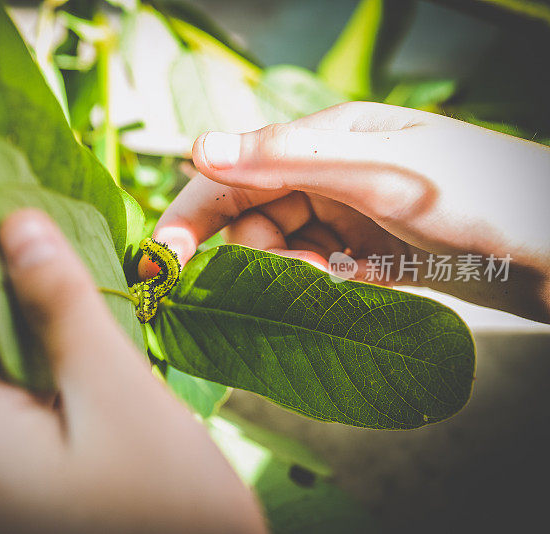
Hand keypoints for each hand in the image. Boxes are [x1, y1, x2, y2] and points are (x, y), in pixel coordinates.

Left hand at [0, 209, 266, 533]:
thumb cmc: (177, 509)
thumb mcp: (121, 395)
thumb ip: (63, 308)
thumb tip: (15, 225)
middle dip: (1, 291)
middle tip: (44, 232)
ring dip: (24, 332)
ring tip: (62, 278)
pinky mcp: (18, 496)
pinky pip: (14, 416)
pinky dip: (39, 375)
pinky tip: (72, 348)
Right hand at [142, 102, 549, 322]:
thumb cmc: (481, 193)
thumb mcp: (379, 169)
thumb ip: (287, 158)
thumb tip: (200, 147)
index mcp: (324, 139)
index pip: (235, 172)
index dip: (193, 211)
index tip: (163, 256)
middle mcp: (326, 176)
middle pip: (247, 217)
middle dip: (238, 254)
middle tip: (246, 285)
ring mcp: (343, 218)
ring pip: (274, 252)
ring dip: (276, 277)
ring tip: (310, 287)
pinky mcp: (360, 258)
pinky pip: (308, 275)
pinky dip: (307, 288)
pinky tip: (332, 291)